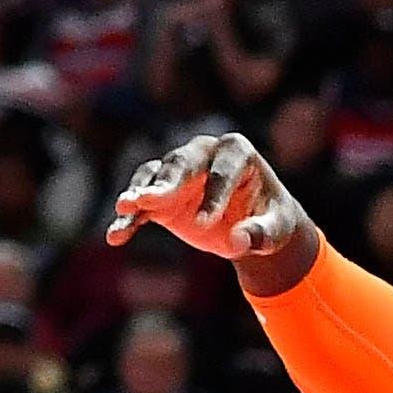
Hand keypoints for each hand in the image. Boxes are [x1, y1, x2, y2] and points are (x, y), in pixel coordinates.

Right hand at [109, 129, 309, 276]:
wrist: (253, 223)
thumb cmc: (270, 218)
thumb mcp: (277, 229)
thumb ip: (260, 234)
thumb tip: (239, 241)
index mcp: (236, 151)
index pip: (222, 172)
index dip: (214, 196)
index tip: (204, 224)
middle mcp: (202, 153)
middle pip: (181, 164)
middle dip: (166, 182)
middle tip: (152, 199)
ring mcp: (178, 172)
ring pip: (153, 177)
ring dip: (139, 193)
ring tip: (124, 208)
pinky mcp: (162, 196)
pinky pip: (141, 204)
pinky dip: (129, 220)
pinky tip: (116, 237)